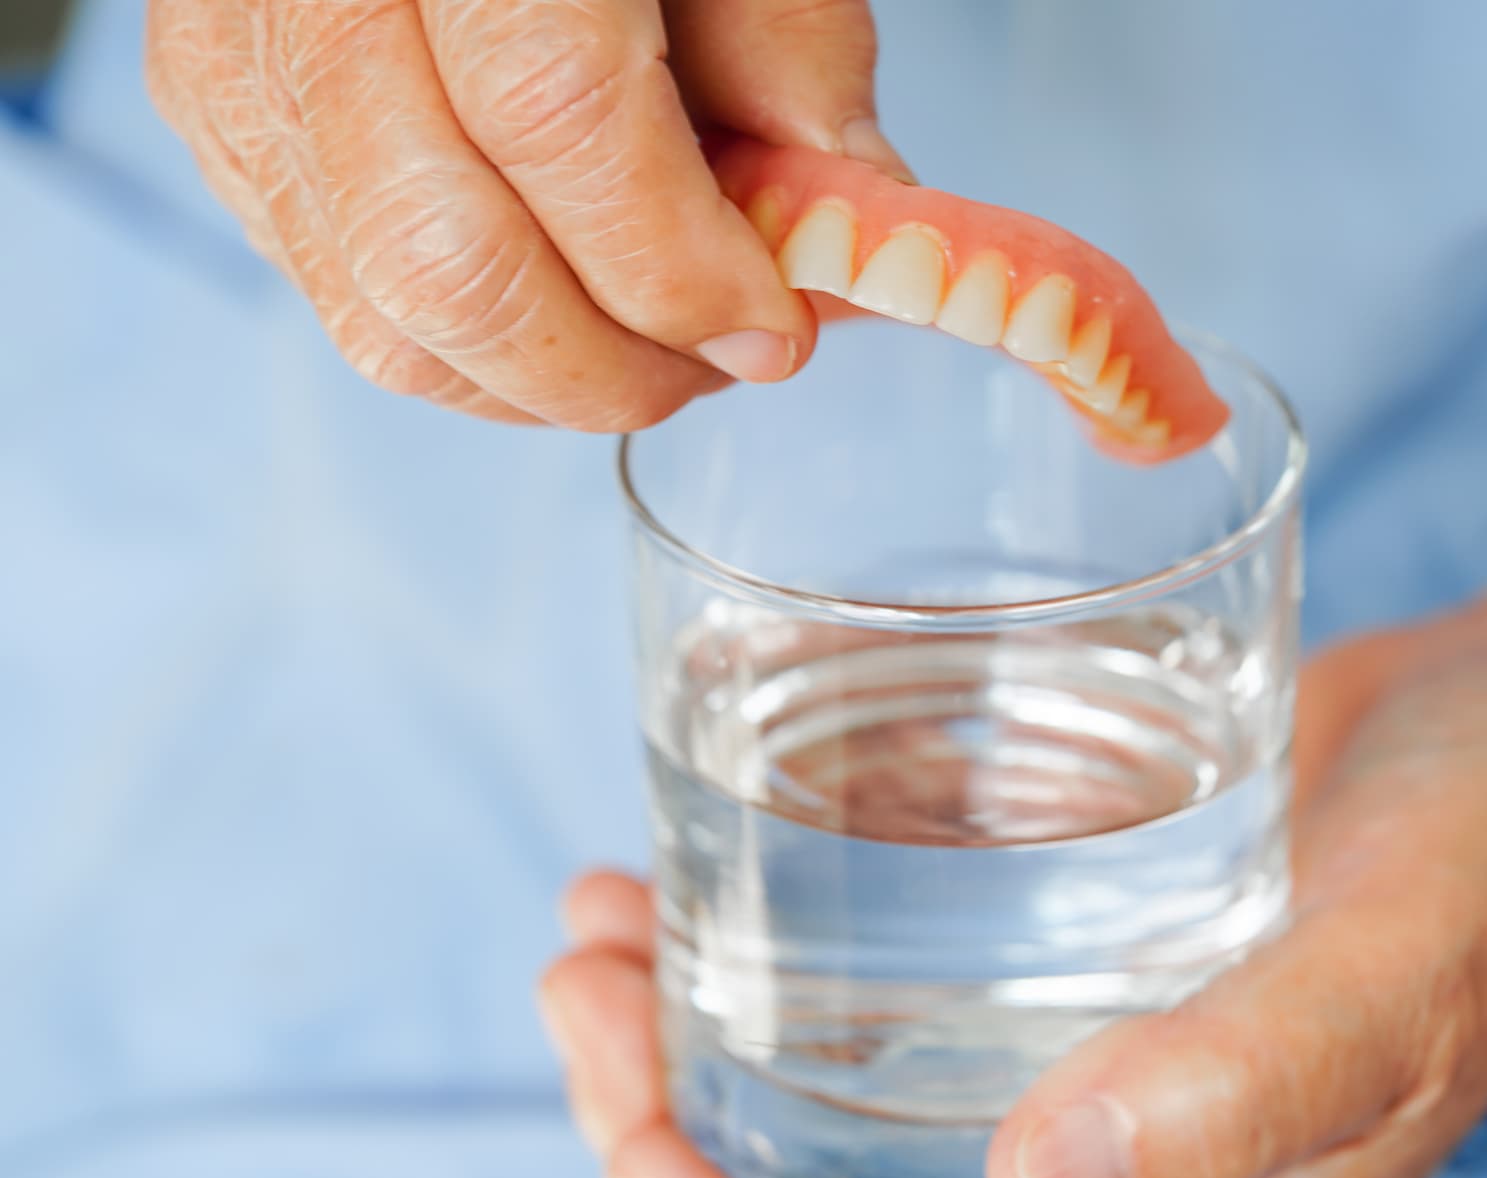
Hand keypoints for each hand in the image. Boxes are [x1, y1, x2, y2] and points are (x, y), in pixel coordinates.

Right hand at [146, 0, 906, 429]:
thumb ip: (791, 58)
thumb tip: (838, 245)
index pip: (555, 121)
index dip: (677, 264)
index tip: (774, 325)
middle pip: (446, 260)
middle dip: (614, 364)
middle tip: (723, 360)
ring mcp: (241, 63)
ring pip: (386, 319)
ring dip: (548, 382)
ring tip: (652, 347)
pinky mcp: (221, 123)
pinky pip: (344, 304)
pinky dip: (474, 353)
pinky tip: (557, 311)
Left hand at [538, 620, 1486, 1177]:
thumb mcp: (1390, 979)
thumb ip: (1238, 1091)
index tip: (636, 1119)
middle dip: (665, 1126)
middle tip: (582, 981)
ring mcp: (1062, 1062)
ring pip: (822, 1096)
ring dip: (682, 1034)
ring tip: (599, 919)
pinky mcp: (1044, 950)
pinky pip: (875, 980)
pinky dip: (760, 937)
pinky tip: (685, 863)